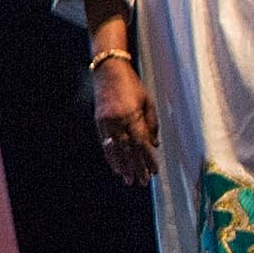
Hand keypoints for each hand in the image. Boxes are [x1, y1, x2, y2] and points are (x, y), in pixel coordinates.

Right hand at [89, 55, 157, 185]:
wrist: (108, 70)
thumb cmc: (132, 84)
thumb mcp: (148, 101)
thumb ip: (152, 123)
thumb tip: (154, 145)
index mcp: (132, 115)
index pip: (141, 143)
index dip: (148, 159)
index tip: (154, 172)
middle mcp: (117, 120)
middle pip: (128, 149)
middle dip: (136, 167)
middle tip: (142, 182)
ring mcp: (106, 122)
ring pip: (115, 149)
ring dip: (122, 166)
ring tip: (127, 179)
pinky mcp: (99, 121)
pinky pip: (105, 143)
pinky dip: (110, 156)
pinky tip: (114, 166)